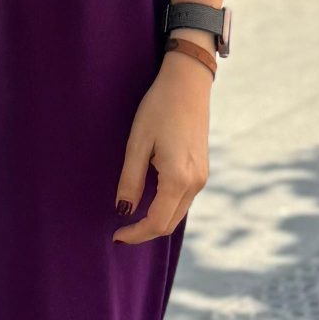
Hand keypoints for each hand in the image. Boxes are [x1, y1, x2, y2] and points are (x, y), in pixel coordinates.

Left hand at [113, 51, 211, 243]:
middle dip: (145, 232)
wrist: (187, 84)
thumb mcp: (137, 143)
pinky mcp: (202, 170)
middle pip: (169, 224)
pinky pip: (183, 200)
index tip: (116, 236)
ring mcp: (202, 177)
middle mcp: (195, 183)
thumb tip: (123, 210)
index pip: (157, 222)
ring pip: (178, 214)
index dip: (135, 234)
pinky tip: (148, 200)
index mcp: (178, 178)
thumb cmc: (158, 108)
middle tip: (120, 231)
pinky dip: (166, 207)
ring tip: (131, 217)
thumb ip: (130, 180)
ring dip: (155, 220)